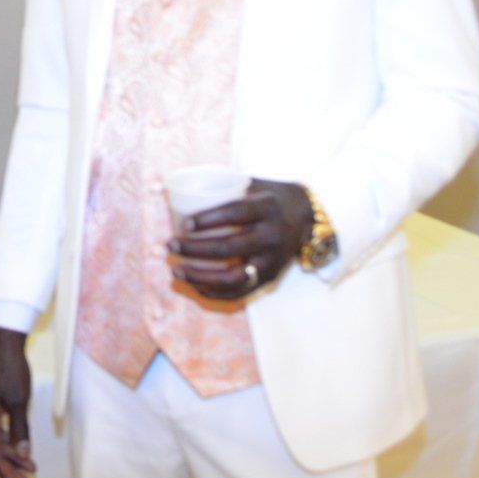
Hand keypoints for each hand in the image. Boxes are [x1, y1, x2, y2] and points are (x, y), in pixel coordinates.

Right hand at [0, 326, 36, 477]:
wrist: (5, 345)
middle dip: (8, 469)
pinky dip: (11, 444)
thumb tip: (24, 455)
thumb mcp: (18, 401)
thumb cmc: (10, 370)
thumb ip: (20, 429)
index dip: (6, 470)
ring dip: (12, 457)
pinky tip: (25, 453)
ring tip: (31, 469)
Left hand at [167, 178, 310, 299]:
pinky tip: (194, 285)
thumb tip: (182, 191)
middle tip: (170, 245)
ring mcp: (272, 261)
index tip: (183, 224)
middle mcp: (272, 236)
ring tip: (176, 269)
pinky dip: (214, 292)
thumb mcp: (255, 185)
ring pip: (231, 276)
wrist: (308, 218)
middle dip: (194, 249)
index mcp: (267, 208)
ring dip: (199, 276)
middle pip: (228, 248)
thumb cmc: (271, 198)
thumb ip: (227, 188)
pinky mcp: (270, 278)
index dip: (207, 219)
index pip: (234, 213)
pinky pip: (239, 293)